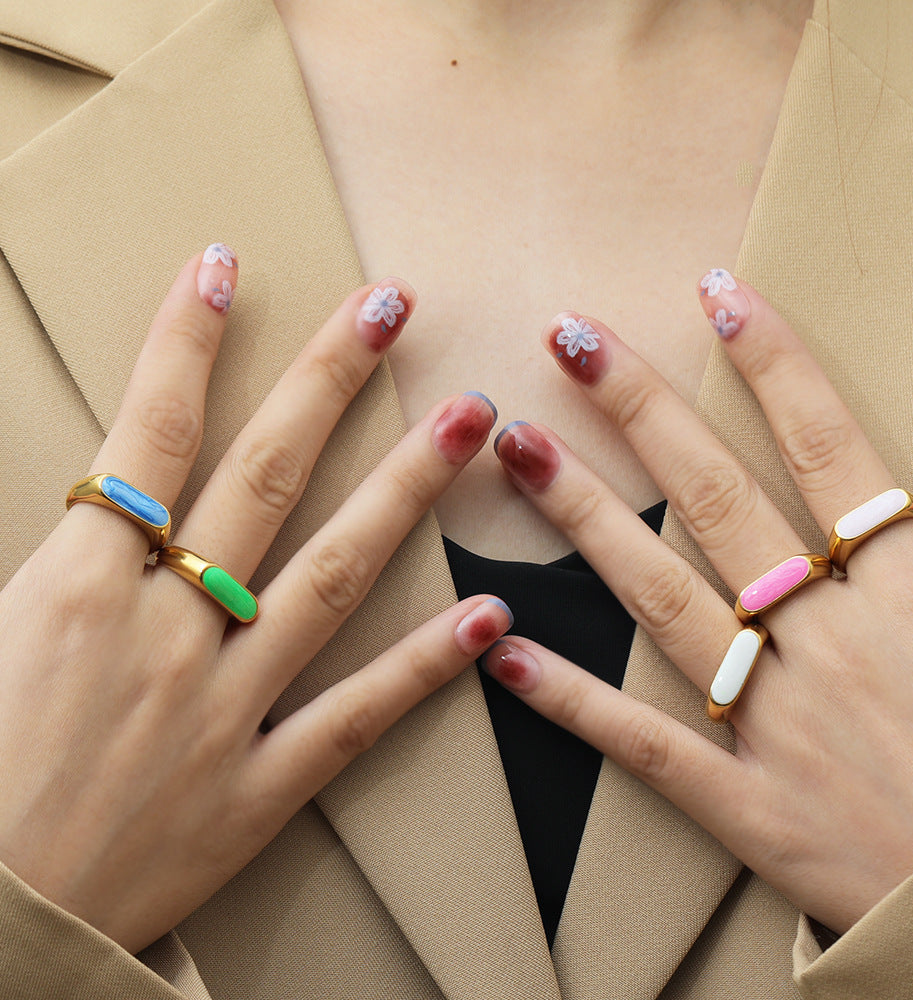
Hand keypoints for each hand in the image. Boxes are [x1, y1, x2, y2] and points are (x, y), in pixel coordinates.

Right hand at [0, 248, 508, 953]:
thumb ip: (41, 561)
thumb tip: (84, 497)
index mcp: (75, 592)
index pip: (146, 436)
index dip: (186, 344)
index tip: (228, 268)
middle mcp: (164, 632)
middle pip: (264, 477)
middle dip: (329, 381)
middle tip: (393, 308)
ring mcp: (223, 709)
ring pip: (334, 574)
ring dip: (405, 489)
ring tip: (468, 419)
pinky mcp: (260, 787)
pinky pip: (359, 715)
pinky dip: (426, 667)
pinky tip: (490, 617)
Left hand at [485, 273, 912, 933]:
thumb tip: (887, 503)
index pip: (831, 446)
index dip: (774, 363)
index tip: (717, 294)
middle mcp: (833, 639)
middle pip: (719, 498)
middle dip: (639, 409)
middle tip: (567, 338)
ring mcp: (780, 721)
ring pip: (660, 597)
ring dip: (584, 516)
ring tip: (519, 447)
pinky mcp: (749, 805)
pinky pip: (645, 744)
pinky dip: (573, 700)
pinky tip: (505, 654)